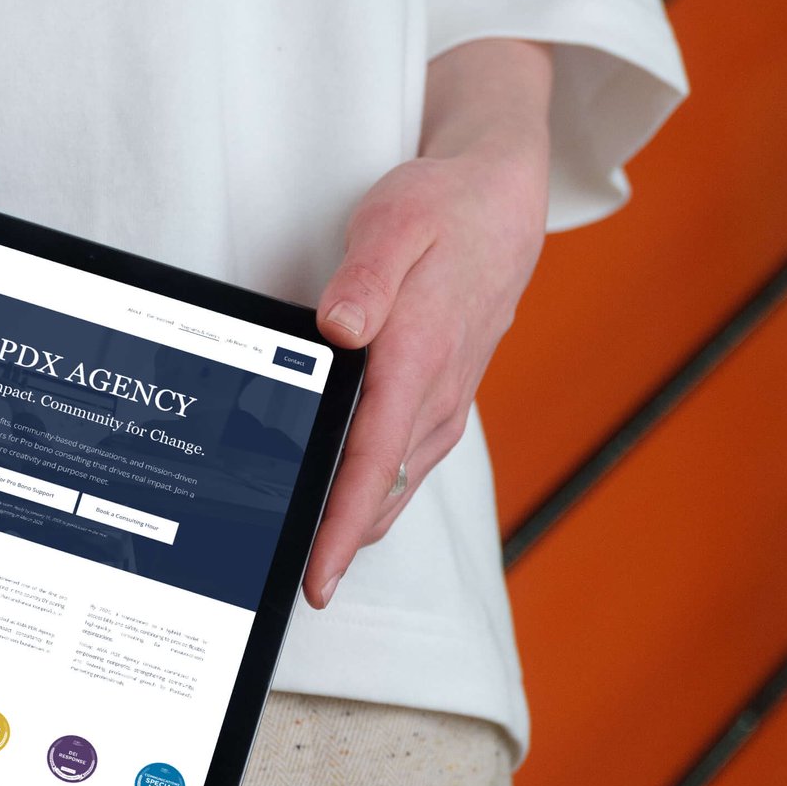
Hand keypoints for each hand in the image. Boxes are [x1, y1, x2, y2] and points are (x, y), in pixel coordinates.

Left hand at [305, 38, 553, 607]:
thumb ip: (365, 279)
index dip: (342, 527)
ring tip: (305, 561)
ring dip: (355, 525)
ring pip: (395, 484)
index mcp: (418, 357)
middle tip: (284, 584)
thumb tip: (337, 328)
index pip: (373, 463)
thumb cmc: (444, 209)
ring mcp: (444, 402)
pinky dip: (372, 494)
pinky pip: (404, 463)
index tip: (317, 576)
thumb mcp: (396, 222)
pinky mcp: (442, 399)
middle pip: (381, 492)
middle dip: (338, 545)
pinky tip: (340, 505)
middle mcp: (437, 394)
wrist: (503, 201)